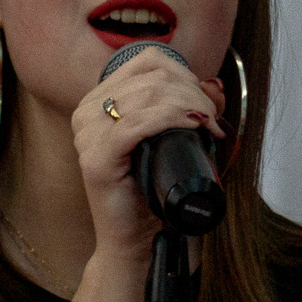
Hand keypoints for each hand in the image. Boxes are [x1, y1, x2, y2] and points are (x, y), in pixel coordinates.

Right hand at [71, 51, 226, 262]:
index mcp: (99, 100)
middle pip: (152, 77)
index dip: (185, 73)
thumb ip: (189, 109)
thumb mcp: (172, 139)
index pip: (147, 60)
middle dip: (193, 93)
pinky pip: (138, 123)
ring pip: (149, 94)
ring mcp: (87, 135)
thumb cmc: (153, 192)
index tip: (205, 104)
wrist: (138, 241)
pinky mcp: (96, 159)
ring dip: (190, 105)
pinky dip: (172, 118)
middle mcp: (86, 111)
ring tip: (209, 127)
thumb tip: (214, 86)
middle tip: (213, 121)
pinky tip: (193, 126)